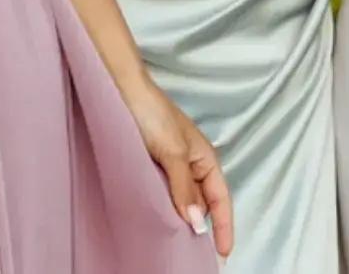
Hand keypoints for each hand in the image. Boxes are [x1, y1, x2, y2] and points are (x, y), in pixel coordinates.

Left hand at [124, 80, 233, 257]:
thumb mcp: (173, 153)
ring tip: (182, 245)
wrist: (123, 91)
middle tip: (201, 256)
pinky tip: (162, 221)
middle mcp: (192, 163)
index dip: (225, 225)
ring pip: (185, 200)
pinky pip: (167, 194)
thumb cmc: (153, 113)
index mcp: (205, 158)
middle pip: (204, 202)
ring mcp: (173, 164)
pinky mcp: (154, 165)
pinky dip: (168, 209)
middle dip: (206, 227)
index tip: (224, 253)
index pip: (221, 198)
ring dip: (186, 219)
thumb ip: (184, 189)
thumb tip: (197, 224)